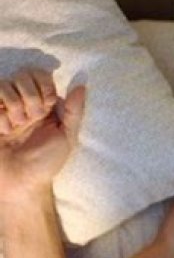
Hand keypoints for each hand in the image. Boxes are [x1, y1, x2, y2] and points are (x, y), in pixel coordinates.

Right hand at [0, 70, 85, 195]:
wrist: (20, 182)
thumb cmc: (46, 163)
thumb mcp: (67, 137)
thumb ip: (74, 111)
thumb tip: (81, 85)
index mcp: (43, 105)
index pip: (40, 74)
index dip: (44, 86)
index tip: (48, 106)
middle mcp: (22, 103)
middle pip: (23, 75)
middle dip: (30, 96)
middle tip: (32, 119)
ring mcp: (3, 110)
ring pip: (4, 84)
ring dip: (14, 105)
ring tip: (17, 126)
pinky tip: (4, 130)